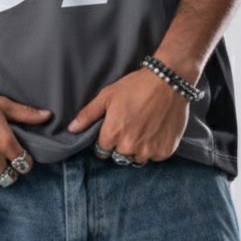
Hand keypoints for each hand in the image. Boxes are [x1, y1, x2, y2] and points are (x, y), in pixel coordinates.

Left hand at [67, 68, 189, 162]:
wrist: (168, 81)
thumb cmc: (135, 86)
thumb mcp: (107, 96)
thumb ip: (88, 115)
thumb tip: (72, 129)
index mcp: (112, 135)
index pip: (102, 151)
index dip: (106, 141)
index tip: (114, 129)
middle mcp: (129, 147)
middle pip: (120, 156)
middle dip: (121, 145)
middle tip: (130, 126)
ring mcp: (148, 151)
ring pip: (137, 159)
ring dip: (138, 149)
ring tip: (143, 129)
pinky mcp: (165, 151)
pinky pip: (155, 156)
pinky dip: (154, 148)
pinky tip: (156, 131)